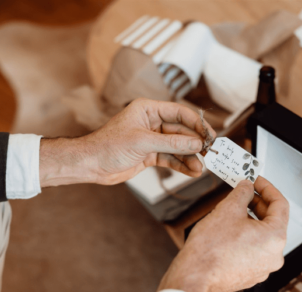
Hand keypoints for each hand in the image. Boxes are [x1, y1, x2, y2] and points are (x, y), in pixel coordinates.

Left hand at [38, 98, 214, 186]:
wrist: (91, 164)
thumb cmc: (109, 146)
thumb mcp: (143, 142)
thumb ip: (172, 144)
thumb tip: (196, 144)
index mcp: (148, 109)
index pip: (179, 113)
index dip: (197, 123)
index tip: (210, 135)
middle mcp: (151, 122)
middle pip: (181, 131)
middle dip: (195, 143)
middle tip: (210, 153)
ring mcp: (151, 139)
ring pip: (177, 147)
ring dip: (189, 157)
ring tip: (200, 168)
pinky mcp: (149, 154)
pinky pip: (170, 158)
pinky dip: (181, 165)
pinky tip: (191, 172)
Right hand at [158, 177, 288, 291]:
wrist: (194, 275)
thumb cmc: (210, 249)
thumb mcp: (228, 209)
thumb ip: (243, 193)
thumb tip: (247, 187)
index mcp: (275, 238)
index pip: (280, 204)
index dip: (267, 188)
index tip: (257, 181)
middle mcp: (274, 255)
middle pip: (272, 221)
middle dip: (258, 204)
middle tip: (244, 192)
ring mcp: (263, 268)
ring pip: (261, 237)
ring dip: (251, 221)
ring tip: (233, 211)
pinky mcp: (251, 275)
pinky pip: (253, 250)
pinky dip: (245, 238)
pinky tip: (229, 231)